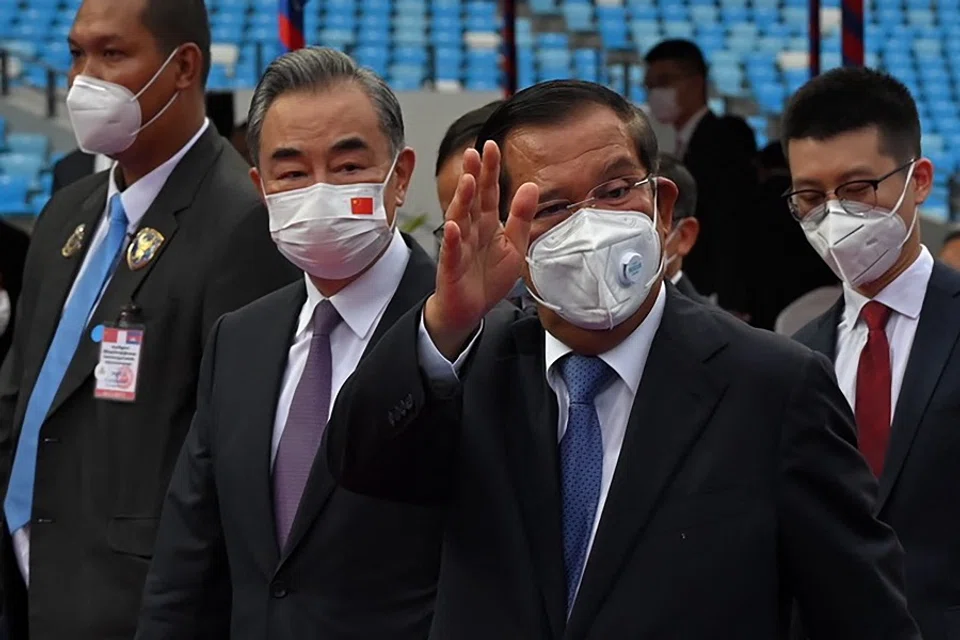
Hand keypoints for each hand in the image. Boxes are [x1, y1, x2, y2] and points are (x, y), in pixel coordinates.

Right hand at [425, 140, 538, 358]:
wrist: (469, 310)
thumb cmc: (488, 278)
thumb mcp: (514, 245)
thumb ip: (522, 216)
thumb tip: (531, 185)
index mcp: (487, 223)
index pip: (488, 191)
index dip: (490, 170)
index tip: (491, 146)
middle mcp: (471, 230)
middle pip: (472, 199)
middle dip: (473, 176)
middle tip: (474, 153)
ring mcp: (459, 247)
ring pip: (460, 220)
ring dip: (462, 200)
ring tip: (467, 181)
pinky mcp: (451, 267)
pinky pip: (451, 251)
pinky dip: (452, 240)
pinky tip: (454, 227)